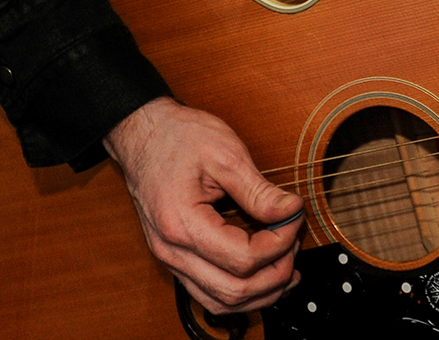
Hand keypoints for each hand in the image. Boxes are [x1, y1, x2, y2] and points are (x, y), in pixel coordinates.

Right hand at [102, 96, 304, 313]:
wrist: (143, 135)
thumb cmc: (177, 138)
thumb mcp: (225, 153)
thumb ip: (259, 190)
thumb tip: (290, 211)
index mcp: (182, 224)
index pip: (243, 258)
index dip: (279, 243)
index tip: (294, 218)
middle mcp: (172, 251)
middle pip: (234, 290)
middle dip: (275, 273)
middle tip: (294, 243)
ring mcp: (171, 258)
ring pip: (221, 302)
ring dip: (260, 293)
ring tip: (287, 269)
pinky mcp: (176, 258)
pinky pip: (209, 293)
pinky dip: (241, 293)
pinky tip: (263, 277)